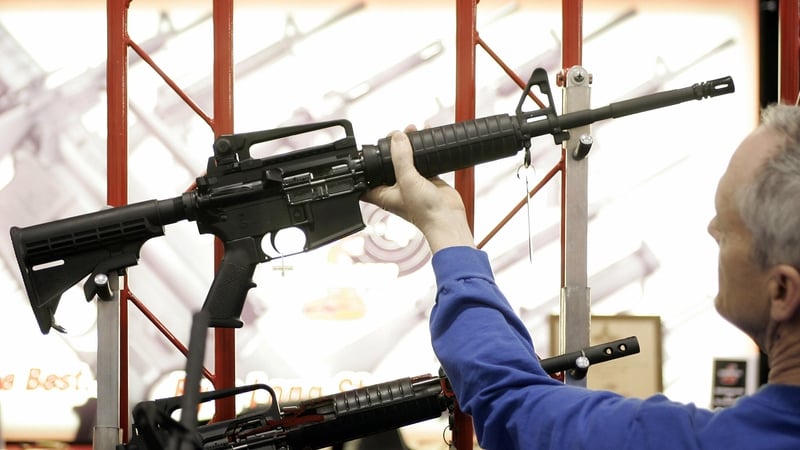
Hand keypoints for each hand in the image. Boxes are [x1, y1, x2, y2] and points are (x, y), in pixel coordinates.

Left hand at [361, 127, 474, 252]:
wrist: (448, 218)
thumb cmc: (424, 213)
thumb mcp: (407, 180)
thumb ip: (401, 158)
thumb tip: (397, 139)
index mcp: (383, 193)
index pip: (368, 176)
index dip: (368, 162)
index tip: (372, 149)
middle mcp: (395, 188)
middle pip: (388, 163)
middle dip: (391, 148)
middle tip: (395, 135)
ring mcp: (411, 183)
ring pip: (406, 160)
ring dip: (408, 146)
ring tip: (410, 132)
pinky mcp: (426, 180)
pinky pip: (422, 161)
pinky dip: (423, 150)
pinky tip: (425, 140)